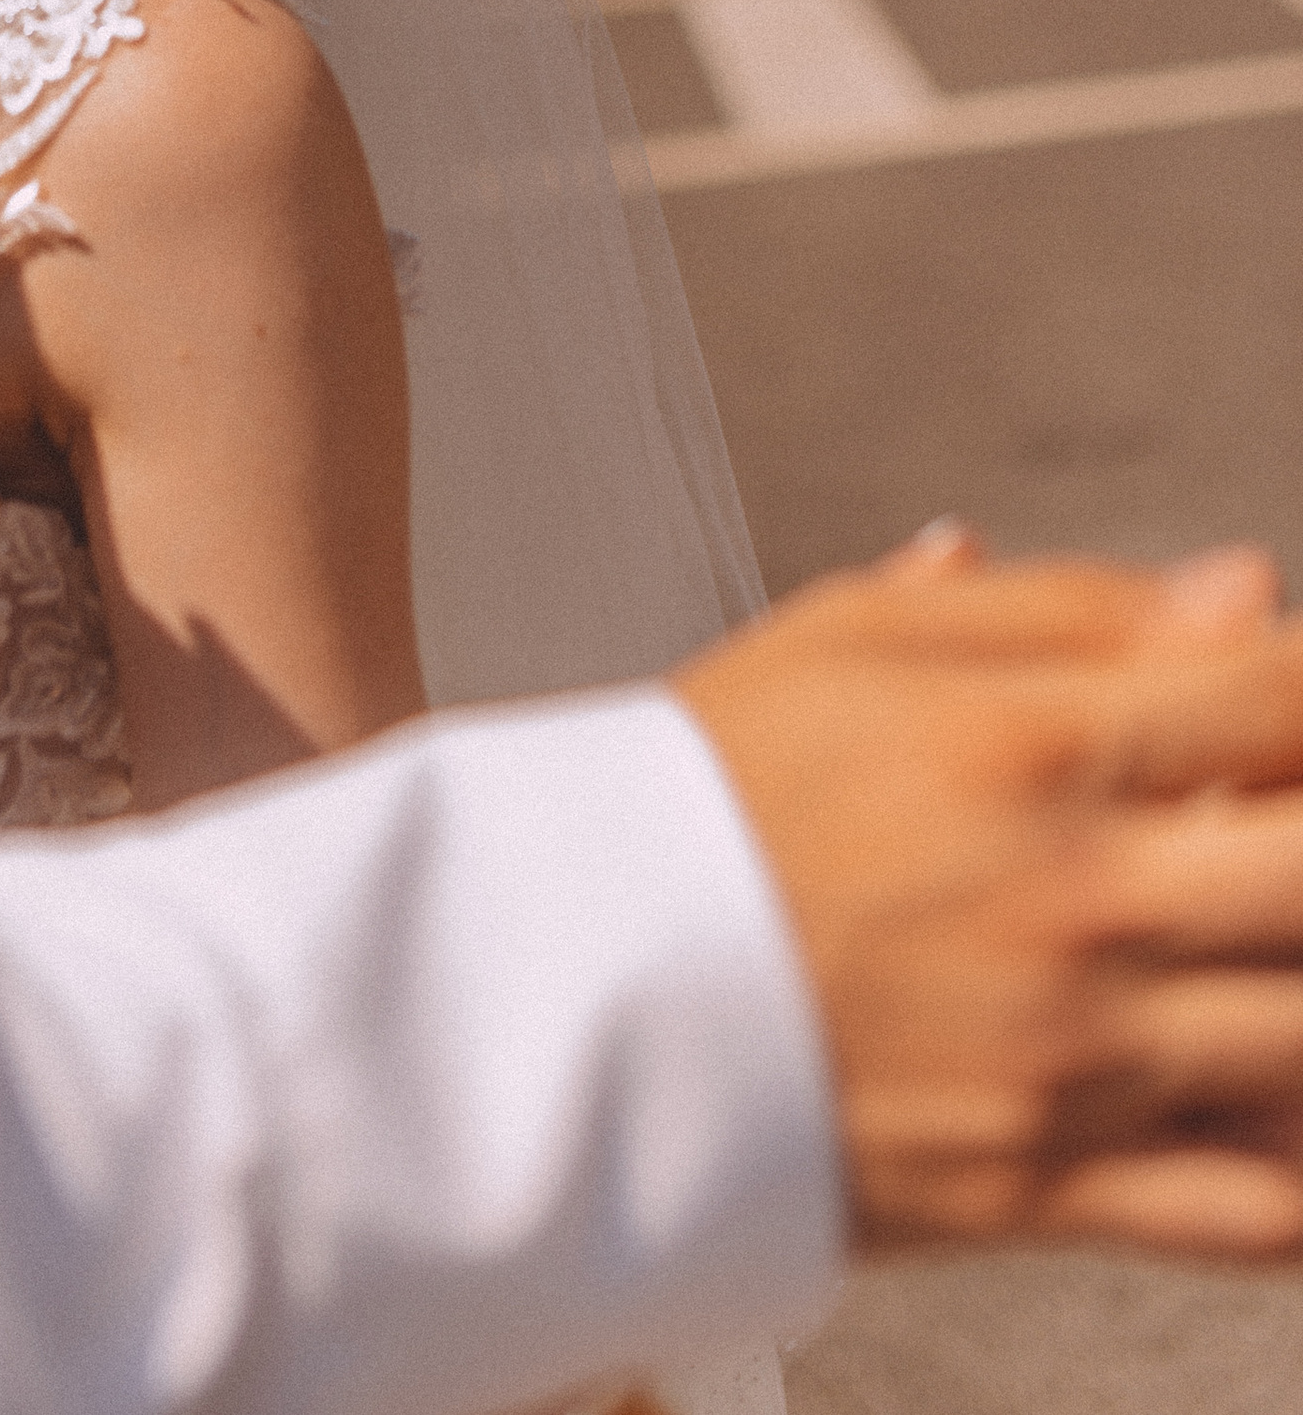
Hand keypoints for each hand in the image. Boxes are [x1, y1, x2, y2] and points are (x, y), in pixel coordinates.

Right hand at [676, 529, 1302, 1260]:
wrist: (572, 985)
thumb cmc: (710, 794)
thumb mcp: (856, 637)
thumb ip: (1066, 607)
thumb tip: (1247, 591)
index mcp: (1031, 747)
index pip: (1285, 699)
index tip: (1292, 695)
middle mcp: (1074, 904)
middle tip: (1272, 819)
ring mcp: (1073, 1059)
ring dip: (1302, 983)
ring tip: (1248, 943)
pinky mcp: (1048, 1189)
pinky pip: (1255, 1211)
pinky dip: (1296, 1162)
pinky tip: (1261, 1095)